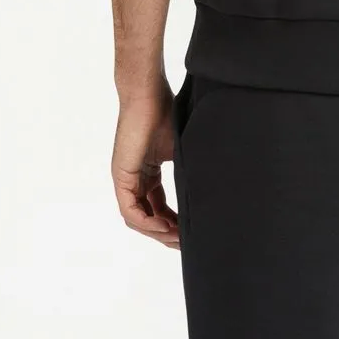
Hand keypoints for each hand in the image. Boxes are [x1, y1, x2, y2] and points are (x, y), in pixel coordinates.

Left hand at [111, 84, 180, 248]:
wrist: (150, 95)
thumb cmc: (167, 113)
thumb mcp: (183, 150)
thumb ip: (191, 169)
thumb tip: (217, 185)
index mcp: (149, 173)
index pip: (159, 207)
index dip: (175, 223)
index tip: (191, 232)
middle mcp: (135, 179)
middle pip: (148, 217)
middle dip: (167, 234)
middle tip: (186, 244)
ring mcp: (126, 179)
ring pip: (138, 219)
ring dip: (158, 232)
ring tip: (178, 238)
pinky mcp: (122, 176)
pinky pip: (130, 210)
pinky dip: (147, 222)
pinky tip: (165, 226)